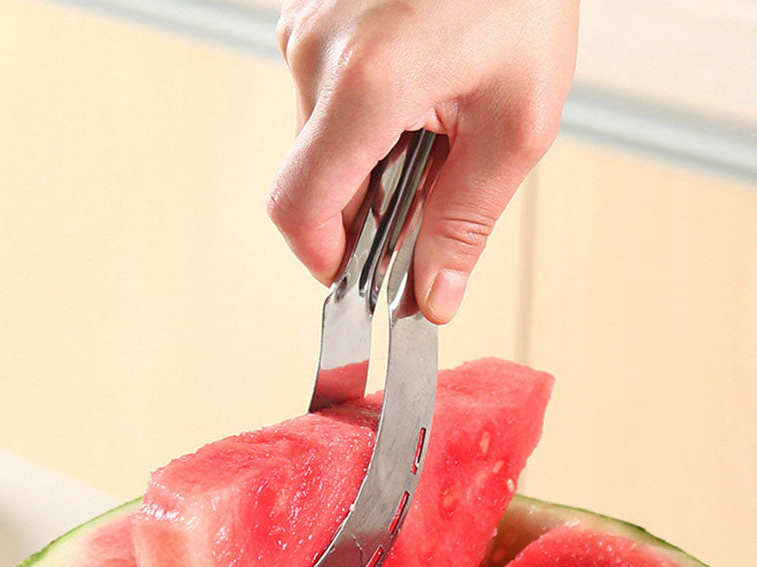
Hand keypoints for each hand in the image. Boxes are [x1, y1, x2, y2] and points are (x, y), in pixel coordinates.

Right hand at [270, 0, 578, 322]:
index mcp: (364, 83)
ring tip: (433, 131)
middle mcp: (317, 53)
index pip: (299, 208)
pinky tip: (416, 98)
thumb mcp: (515, 121)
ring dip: (371, 164)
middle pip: (314, 182)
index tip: (357, 277)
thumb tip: (432, 294)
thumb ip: (466, 220)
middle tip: (428, 196)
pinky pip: (326, 101)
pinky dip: (365, 124)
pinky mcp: (314, 19)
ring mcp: (308, 29)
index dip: (322, 259)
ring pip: (321, 145)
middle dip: (367, 211)